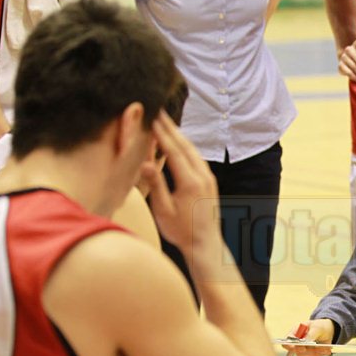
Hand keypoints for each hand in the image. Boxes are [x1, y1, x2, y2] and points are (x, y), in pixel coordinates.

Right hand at [139, 111, 218, 254]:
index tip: (152, 116)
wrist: (206, 244)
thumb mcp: (164, 211)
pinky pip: (197, 158)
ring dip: (179, 135)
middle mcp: (203, 176)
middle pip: (185, 145)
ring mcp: (209, 178)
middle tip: (158, 110)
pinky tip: (178, 143)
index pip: (173, 150)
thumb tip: (145, 163)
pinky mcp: (210, 182)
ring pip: (193, 150)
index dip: (161, 132)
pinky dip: (186, 146)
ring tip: (165, 122)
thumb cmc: (181, 231)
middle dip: (170, 127)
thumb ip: (156, 185)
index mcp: (190, 182)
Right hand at [281, 319, 334, 355]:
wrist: (327, 332)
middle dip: (306, 350)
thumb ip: (310, 334)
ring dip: (315, 352)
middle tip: (315, 347)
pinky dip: (318, 355)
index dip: (289, 346)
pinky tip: (325, 350)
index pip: (286, 342)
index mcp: (294, 333)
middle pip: (295, 351)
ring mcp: (301, 351)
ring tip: (325, 348)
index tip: (298, 346)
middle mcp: (295, 344)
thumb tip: (306, 342)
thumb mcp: (316, 328)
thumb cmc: (319, 327)